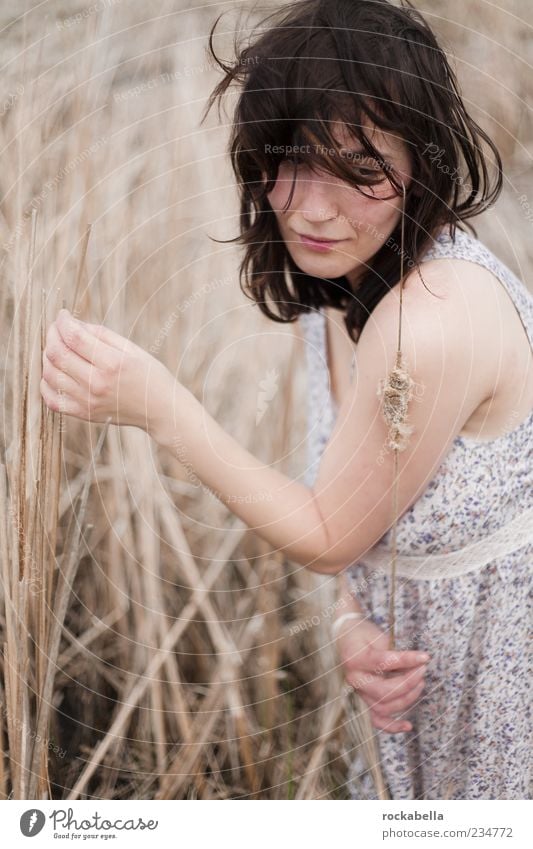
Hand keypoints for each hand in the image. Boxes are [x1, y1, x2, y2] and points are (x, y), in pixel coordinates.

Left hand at [40, 308, 173, 431]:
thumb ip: (99, 334)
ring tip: (57, 348)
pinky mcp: (84, 414)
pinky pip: (52, 400)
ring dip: (47, 357)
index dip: (63, 321)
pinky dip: (46, 384)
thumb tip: (71, 324)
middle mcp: (97, 383)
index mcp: (112, 363)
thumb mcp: (130, 348)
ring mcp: (88, 401)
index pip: (74, 336)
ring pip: (50, 374)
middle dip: (52, 335)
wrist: (160, 409)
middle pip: (57, 354)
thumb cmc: (149, 375)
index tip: (63, 315)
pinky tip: (55, 373)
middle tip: (57, 329)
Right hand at [334, 615, 429, 733]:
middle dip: (409, 682)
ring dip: (406, 699)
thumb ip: (394, 652)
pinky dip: (392, 727)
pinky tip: (408, 726)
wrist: (342, 639)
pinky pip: (376, 721)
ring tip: (420, 683)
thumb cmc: (362, 635)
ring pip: (383, 708)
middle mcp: (354, 680)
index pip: (384, 662)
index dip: (407, 660)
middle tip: (422, 669)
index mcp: (355, 659)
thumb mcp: (377, 636)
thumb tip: (416, 666)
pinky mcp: (362, 702)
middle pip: (384, 691)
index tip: (425, 657)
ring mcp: (357, 693)